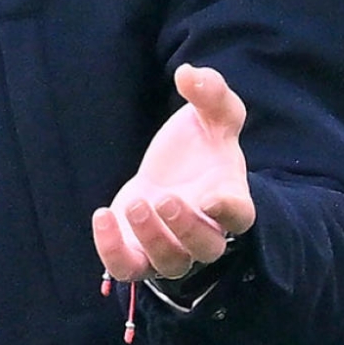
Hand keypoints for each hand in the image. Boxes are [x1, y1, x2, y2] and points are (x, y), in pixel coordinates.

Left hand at [94, 64, 254, 284]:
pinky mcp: (139, 255)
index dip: (230, 211)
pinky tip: (102, 216)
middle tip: (161, 198)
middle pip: (207, 248)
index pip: (241, 216)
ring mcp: (172, 248)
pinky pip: (129, 270)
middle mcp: (205, 231)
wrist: (170, 171)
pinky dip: (112, 251)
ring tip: (135, 204)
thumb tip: (188, 73)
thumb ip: (210, 92)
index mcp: (229, 198)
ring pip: (171, 264)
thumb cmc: (200, 145)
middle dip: (184, 227)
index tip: (212, 196)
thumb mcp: (210, 113)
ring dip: (152, 239)